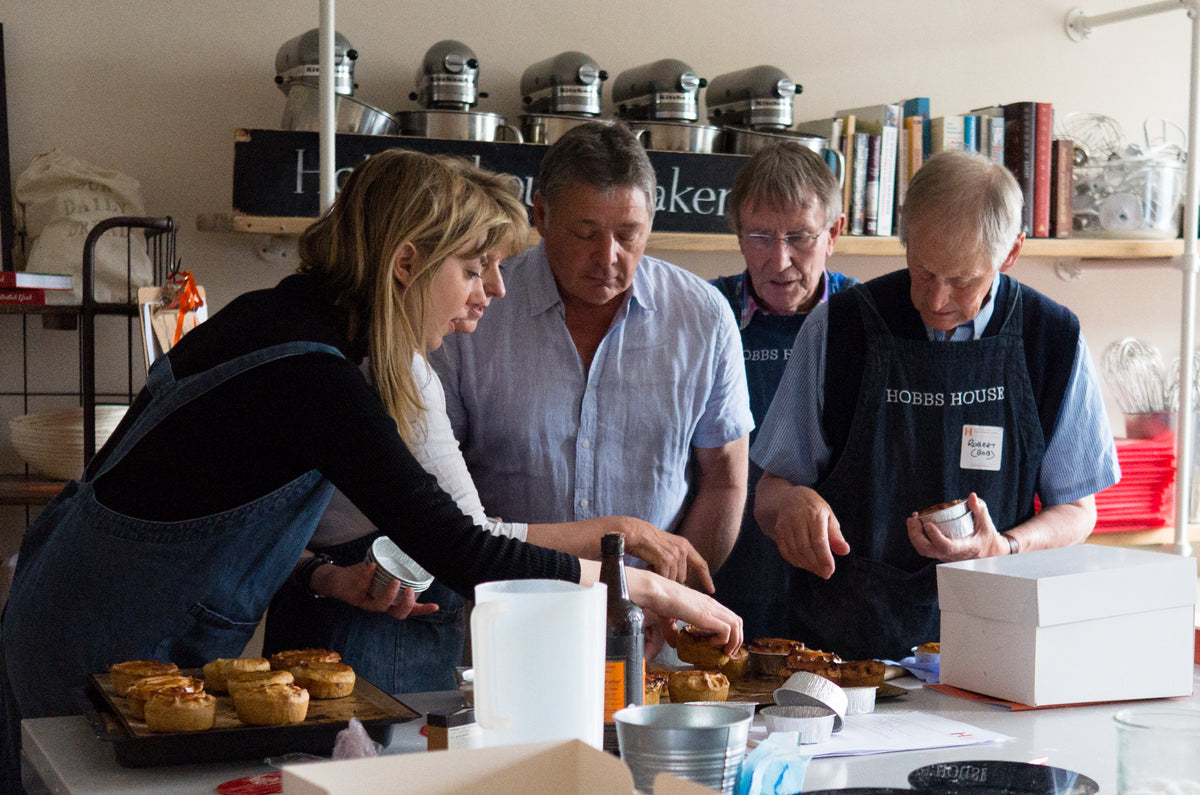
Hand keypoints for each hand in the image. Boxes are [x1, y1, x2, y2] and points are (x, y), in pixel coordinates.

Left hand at [309, 562, 440, 620]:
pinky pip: (363, 587)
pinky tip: (372, 565)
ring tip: (396, 581)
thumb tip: (413, 547)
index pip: (410, 609)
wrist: (336, 577)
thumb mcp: (382, 569)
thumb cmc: (362, 574)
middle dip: (407, 604)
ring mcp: (367, 602)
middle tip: (409, 589)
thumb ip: (395, 564)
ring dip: (390, 595)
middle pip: (399, 614)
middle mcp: (381, 604)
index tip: (435, 606)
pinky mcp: (354, 597)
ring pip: (381, 606)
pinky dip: (368, 575)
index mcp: (391, 599)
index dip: (422, 610)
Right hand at [614, 517, 714, 592]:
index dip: (706, 579)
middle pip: (682, 577)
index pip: (701, 564)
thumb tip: (682, 580)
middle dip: (671, 579)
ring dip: (662, 576)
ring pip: (672, 579)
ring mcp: (675, 554)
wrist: (635, 532)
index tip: (711, 590)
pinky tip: (648, 565)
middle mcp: (683, 549)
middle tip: (657, 569)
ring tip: (651, 564)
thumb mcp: (668, 546)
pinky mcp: (665, 559)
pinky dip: (655, 575)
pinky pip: (664, 577)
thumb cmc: (648, 542)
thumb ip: (678, 559)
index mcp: (685, 546)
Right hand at [625, 568, 741, 655]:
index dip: (731, 632)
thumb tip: (674, 644)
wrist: (656, 591)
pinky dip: (723, 640)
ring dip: (734, 641)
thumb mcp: (669, 619)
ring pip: (736, 625)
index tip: (724, 645)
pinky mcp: (706, 616)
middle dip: (737, 639)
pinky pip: (726, 630)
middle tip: (728, 652)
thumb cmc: (661, 601)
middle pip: (738, 621)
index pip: (729, 616)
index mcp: (706, 604)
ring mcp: (710, 609)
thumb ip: (673, 631)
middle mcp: (712, 605)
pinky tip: (711, 643)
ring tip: (724, 651)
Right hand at [765, 485, 848, 577]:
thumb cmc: (813, 508)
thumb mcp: (828, 515)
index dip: (824, 558)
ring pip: (795, 552)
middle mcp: (797, 518)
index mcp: (814, 513)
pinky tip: (805, 564)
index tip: (830, 570)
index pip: (819, 541)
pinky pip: (785, 551)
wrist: (786, 498)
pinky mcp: (778, 531)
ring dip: (807, 565)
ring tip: (817, 570)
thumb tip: (844, 551)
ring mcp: (785, 525)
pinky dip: (795, 561)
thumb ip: (836, 534)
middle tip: (826, 573)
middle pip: (806, 548)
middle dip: (816, 564)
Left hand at [907, 492, 1005, 561]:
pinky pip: (924, 547)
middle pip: (928, 550)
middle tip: (913, 519)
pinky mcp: (939, 553)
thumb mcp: (986, 522)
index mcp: (964, 548)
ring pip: (923, 550)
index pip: (946, 547)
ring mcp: (944, 555)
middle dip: (916, 535)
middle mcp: (951, 555)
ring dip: (914, 535)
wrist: (988, 552)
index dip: (935, 537)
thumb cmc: (986, 536)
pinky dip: (917, 536)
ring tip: (912, 519)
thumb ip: (979, 509)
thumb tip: (972, 496)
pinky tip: (916, 523)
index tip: (928, 524)